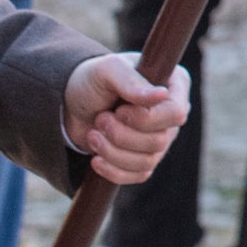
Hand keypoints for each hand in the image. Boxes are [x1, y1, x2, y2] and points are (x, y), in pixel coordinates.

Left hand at [62, 55, 192, 185]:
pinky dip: (113, 170)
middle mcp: (171, 114)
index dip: (144, 119)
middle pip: (159, 141)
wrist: (71, 107)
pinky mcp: (144, 159)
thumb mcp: (107, 70)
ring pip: (147, 161)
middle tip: (100, 119)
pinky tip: (95, 159)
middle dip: (121, 135)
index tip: (118, 110)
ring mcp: (160, 138)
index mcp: (174, 85)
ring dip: (112, 151)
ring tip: (93, 134)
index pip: (175, 113)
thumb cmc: (92, 81)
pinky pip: (139, 176)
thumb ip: (131, 81)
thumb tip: (161, 95)